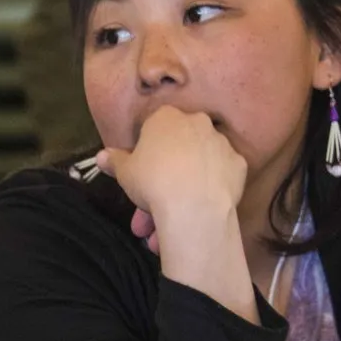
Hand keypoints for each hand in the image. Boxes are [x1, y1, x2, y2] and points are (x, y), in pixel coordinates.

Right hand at [96, 106, 254, 320]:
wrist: (194, 206)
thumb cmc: (152, 181)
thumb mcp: (125, 173)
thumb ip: (114, 161)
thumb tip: (101, 156)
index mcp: (166, 117)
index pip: (153, 128)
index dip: (147, 153)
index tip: (142, 176)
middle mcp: (197, 122)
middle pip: (178, 149)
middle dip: (164, 179)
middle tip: (152, 209)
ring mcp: (221, 142)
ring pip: (198, 164)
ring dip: (186, 187)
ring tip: (172, 223)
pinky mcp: (239, 164)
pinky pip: (220, 176)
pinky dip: (210, 190)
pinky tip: (199, 211)